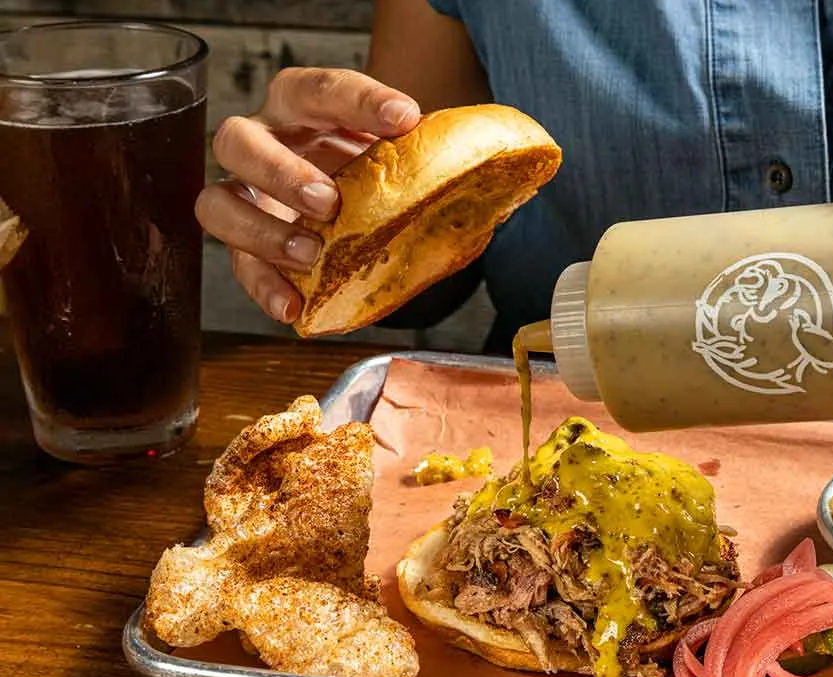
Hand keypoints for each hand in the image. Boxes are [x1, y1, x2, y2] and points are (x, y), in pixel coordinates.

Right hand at [195, 68, 421, 323]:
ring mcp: (247, 196)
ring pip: (217, 203)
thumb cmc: (375, 171)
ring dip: (261, 231)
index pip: (319, 89)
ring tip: (309, 254)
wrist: (363, 208)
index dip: (359, 100)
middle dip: (280, 171)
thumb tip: (491, 173)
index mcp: (302, 108)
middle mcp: (263, 144)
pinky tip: (293, 306)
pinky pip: (237, 266)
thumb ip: (427, 157)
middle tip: (328, 201)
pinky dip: (263, 287)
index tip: (405, 117)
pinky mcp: (246, 246)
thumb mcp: (399, 156)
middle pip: (237, 140)